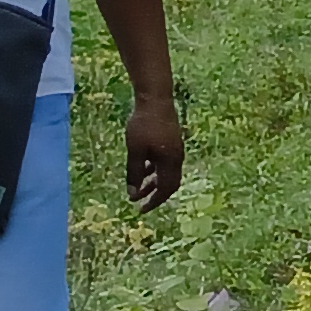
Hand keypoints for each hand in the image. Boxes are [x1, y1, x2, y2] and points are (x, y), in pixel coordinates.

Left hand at [124, 89, 182, 211]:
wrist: (155, 100)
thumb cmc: (143, 125)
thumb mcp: (135, 152)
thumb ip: (134, 173)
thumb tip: (132, 194)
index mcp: (171, 161)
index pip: (167, 189)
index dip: (154, 201)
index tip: (140, 210)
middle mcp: (177, 157)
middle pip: (169, 183)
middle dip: (154, 195)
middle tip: (138, 203)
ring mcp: (175, 149)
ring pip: (166, 172)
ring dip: (153, 182)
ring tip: (138, 189)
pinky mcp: (171, 141)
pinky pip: (165, 162)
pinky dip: (155, 170)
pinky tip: (143, 168)